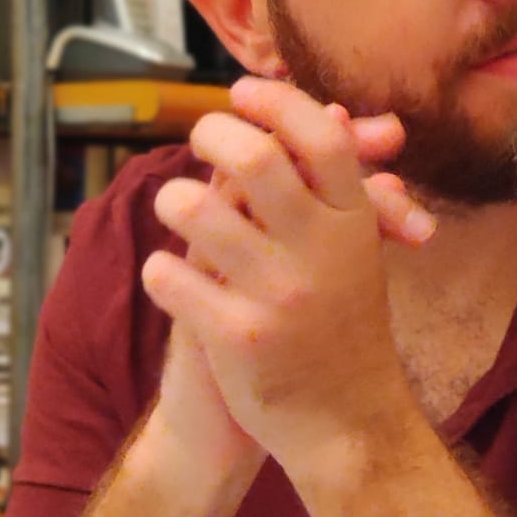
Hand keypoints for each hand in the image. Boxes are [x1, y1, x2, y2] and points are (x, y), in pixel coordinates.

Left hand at [141, 79, 420, 471]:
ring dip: (173, 200)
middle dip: (212, 133)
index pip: (321, 136)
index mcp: (354, 224)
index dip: (276, 100)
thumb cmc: (343, 326)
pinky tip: (172, 280)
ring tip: (177, 209)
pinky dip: (161, 272)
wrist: (348, 423)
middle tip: (200, 137)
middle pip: (256, 157)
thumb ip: (335, 184)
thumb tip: (331, 109)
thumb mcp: (355, 251)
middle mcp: (322, 251)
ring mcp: (279, 295)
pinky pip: (169, 277)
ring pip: (197, 210)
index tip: (241, 92)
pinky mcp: (237, 337)